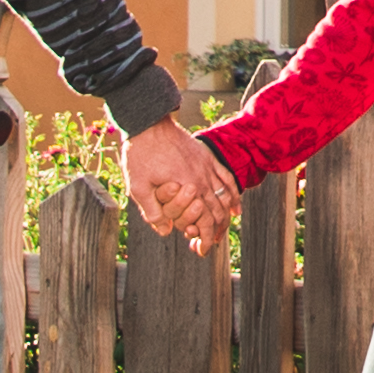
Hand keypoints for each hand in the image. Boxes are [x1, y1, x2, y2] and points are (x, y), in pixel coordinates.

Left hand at [123, 114, 244, 250]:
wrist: (147, 122)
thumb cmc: (140, 154)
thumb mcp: (138, 187)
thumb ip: (152, 212)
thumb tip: (165, 231)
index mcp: (187, 188)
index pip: (205, 221)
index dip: (206, 239)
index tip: (203, 250)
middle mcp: (202, 179)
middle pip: (218, 211)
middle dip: (217, 231)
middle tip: (212, 244)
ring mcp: (207, 166)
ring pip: (225, 195)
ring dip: (227, 215)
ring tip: (225, 228)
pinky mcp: (206, 156)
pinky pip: (226, 176)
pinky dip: (233, 192)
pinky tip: (235, 205)